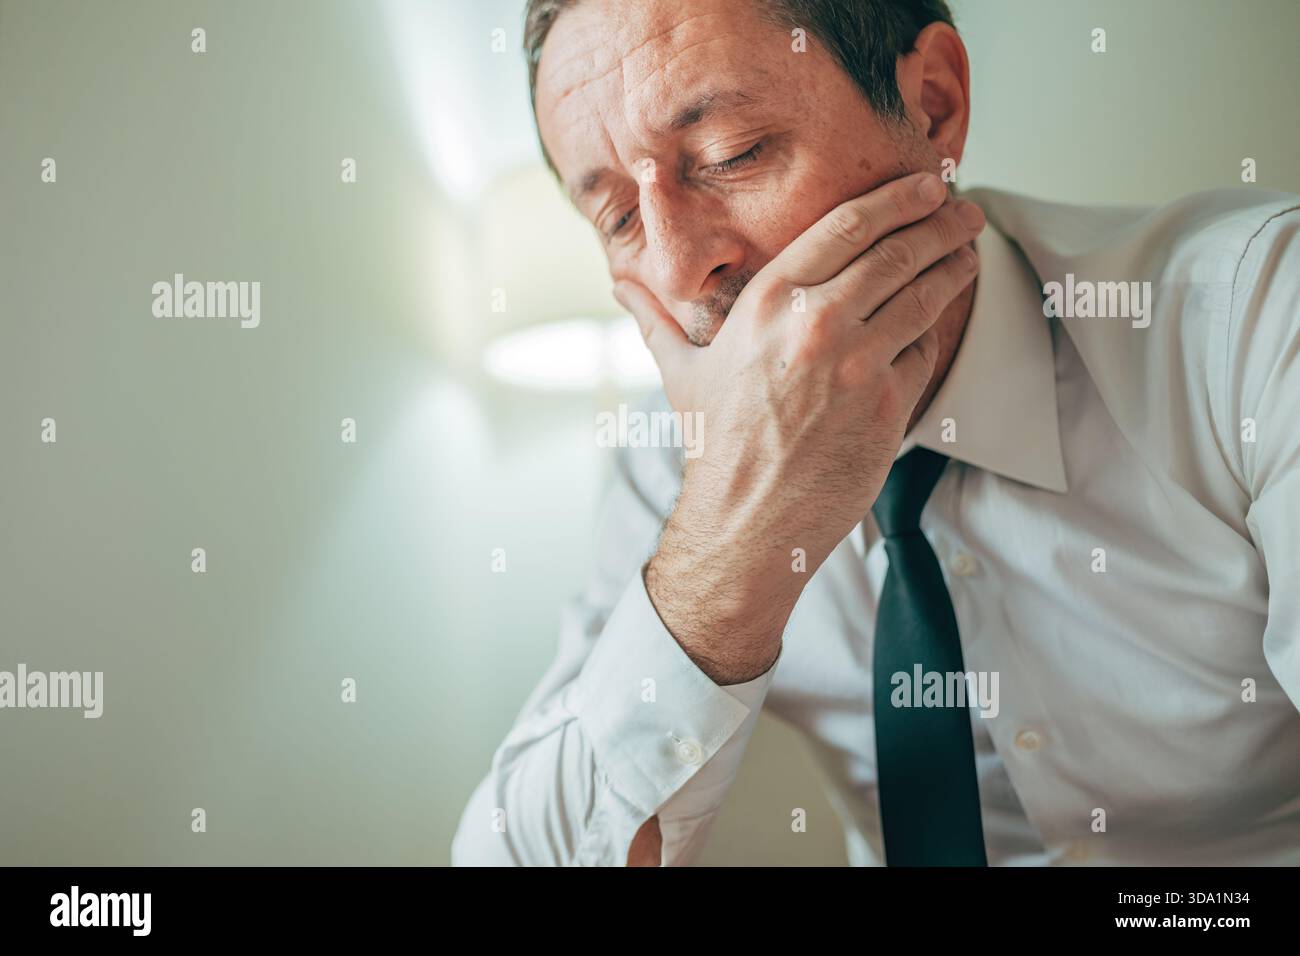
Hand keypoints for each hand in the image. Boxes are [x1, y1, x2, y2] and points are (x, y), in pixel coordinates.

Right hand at [613, 171, 983, 682]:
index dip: (896, 199)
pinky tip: (935, 323)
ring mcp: (858, 364)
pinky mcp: (888, 405)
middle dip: (941, 224)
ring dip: (952, 267)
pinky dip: (932, 333)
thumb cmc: (715, 445)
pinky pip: (922, 352)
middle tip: (963, 211)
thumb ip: (654, 318)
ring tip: (965, 254)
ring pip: (923, 296)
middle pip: (897, 252)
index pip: (847, 226)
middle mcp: (816, 323)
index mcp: (769, 301)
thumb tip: (617, 285)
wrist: (745, 521)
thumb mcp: (681, 372)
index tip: (923, 186)